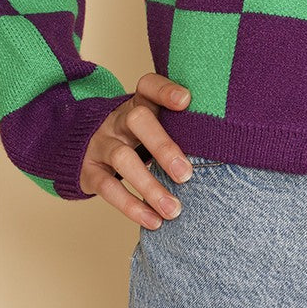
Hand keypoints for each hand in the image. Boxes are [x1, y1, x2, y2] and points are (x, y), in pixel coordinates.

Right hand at [79, 73, 194, 228]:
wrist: (84, 147)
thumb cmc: (138, 137)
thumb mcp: (154, 123)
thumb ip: (179, 127)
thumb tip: (222, 145)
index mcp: (139, 102)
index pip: (149, 86)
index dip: (165, 91)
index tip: (186, 100)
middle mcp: (117, 119)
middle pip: (137, 120)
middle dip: (163, 147)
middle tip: (186, 175)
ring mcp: (101, 143)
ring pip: (123, 159)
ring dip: (150, 186)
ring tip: (174, 209)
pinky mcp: (89, 171)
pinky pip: (108, 188)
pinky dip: (132, 206)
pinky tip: (154, 221)